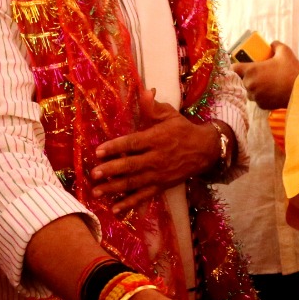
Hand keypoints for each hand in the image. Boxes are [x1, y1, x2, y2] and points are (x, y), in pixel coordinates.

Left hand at [93, 84, 220, 213]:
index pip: (132, 144)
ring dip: (114, 189)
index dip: (114, 148)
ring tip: (96, 192)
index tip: (98, 151)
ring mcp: (158, 175)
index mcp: (156, 139)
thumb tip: (144, 90)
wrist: (205, 150)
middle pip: (130, 166)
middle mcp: (156, 158)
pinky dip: (129, 204)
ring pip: (134, 183)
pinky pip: (143, 196)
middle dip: (111, 171)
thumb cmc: (182, 130)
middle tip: (93, 174)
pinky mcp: (161, 186)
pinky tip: (115, 209)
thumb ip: (153, 106)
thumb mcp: (170, 114)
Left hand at [232, 41, 298, 109]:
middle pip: (242, 80)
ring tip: (266, 83)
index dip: (237, 66)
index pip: (234, 68)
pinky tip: (271, 91)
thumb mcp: (285, 52)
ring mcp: (255, 96)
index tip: (243, 65)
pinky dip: (262, 96)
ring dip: (254, 87)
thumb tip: (271, 45)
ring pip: (249, 91)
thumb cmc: (291, 71)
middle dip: (248, 77)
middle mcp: (250, 84)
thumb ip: (275, 45)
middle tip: (259, 73)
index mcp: (251, 70)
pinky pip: (257, 99)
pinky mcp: (261, 105)